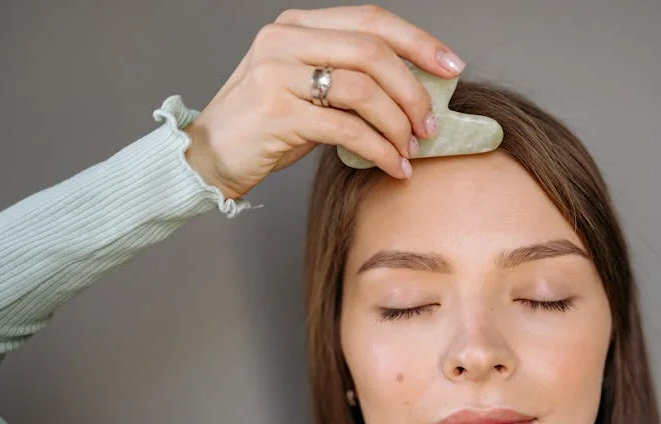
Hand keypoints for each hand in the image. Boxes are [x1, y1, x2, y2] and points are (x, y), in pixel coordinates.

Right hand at [182, 4, 465, 198]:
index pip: (371, 20)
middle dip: (413, 91)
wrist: (208, 154)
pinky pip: (346, 128)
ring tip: (409, 150)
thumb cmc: (266, 125)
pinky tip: (392, 166)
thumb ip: (349, 77)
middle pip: (373, 52)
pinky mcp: (276, 112)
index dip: (419, 42)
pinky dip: (379, 150)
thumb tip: (417, 90)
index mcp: (298, 25)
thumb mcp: (307, 87)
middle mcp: (286, 40)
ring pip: (363, 89)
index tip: (452, 67)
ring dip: (397, 125)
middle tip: (430, 125)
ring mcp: (277, 73)